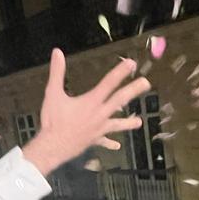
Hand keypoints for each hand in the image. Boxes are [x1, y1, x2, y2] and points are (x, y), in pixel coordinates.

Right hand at [22, 49, 150, 175]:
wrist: (53, 147)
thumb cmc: (53, 121)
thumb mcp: (52, 93)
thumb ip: (57, 72)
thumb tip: (57, 52)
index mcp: (91, 101)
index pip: (109, 83)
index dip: (120, 72)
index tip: (132, 63)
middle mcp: (99, 114)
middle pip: (120, 100)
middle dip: (133, 90)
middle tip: (146, 84)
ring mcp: (99, 129)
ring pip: (117, 124)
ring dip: (128, 123)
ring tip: (139, 122)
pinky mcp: (94, 140)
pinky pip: (104, 141)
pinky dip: (110, 143)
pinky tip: (117, 146)